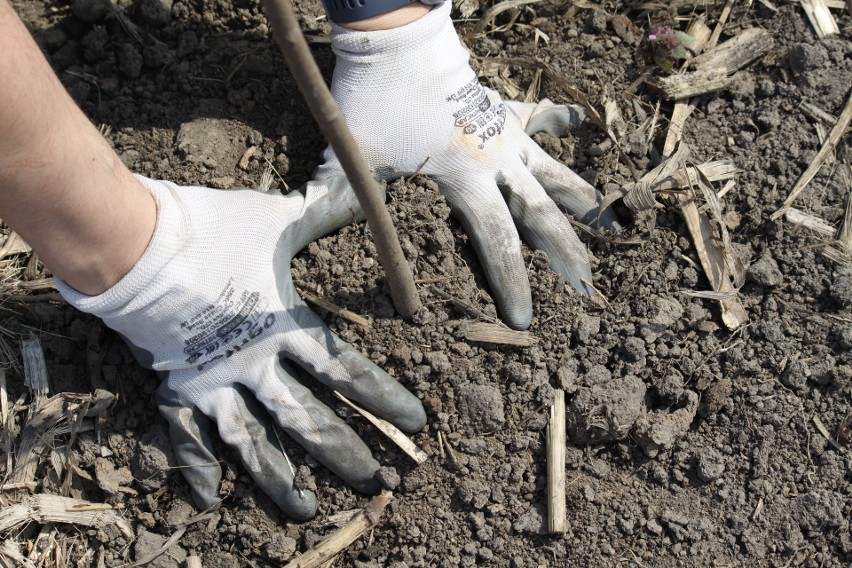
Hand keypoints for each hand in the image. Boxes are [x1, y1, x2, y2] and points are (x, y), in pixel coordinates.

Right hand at [57, 176, 425, 519]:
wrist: (134, 244)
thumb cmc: (211, 229)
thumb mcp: (276, 218)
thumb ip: (321, 211)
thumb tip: (359, 187)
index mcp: (285, 327)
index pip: (347, 372)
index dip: (384, 399)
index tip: (414, 423)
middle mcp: (255, 365)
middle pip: (308, 420)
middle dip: (345, 453)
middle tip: (375, 482)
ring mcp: (213, 382)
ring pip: (254, 443)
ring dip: (281, 479)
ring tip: (308, 509)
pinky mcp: (175, 388)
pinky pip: (185, 439)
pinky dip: (196, 469)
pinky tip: (208, 499)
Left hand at [317, 1, 618, 329]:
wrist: (397, 35)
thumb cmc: (373, 98)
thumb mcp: (353, 157)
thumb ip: (331, 201)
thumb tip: (301, 232)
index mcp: (464, 180)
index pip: (497, 243)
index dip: (513, 284)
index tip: (525, 319)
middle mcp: (497, 161)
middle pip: (542, 216)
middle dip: (566, 255)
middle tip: (587, 288)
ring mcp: (506, 132)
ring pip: (555, 172)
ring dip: (582, 200)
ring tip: (609, 223)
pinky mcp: (504, 109)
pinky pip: (541, 117)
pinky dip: (562, 122)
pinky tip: (582, 124)